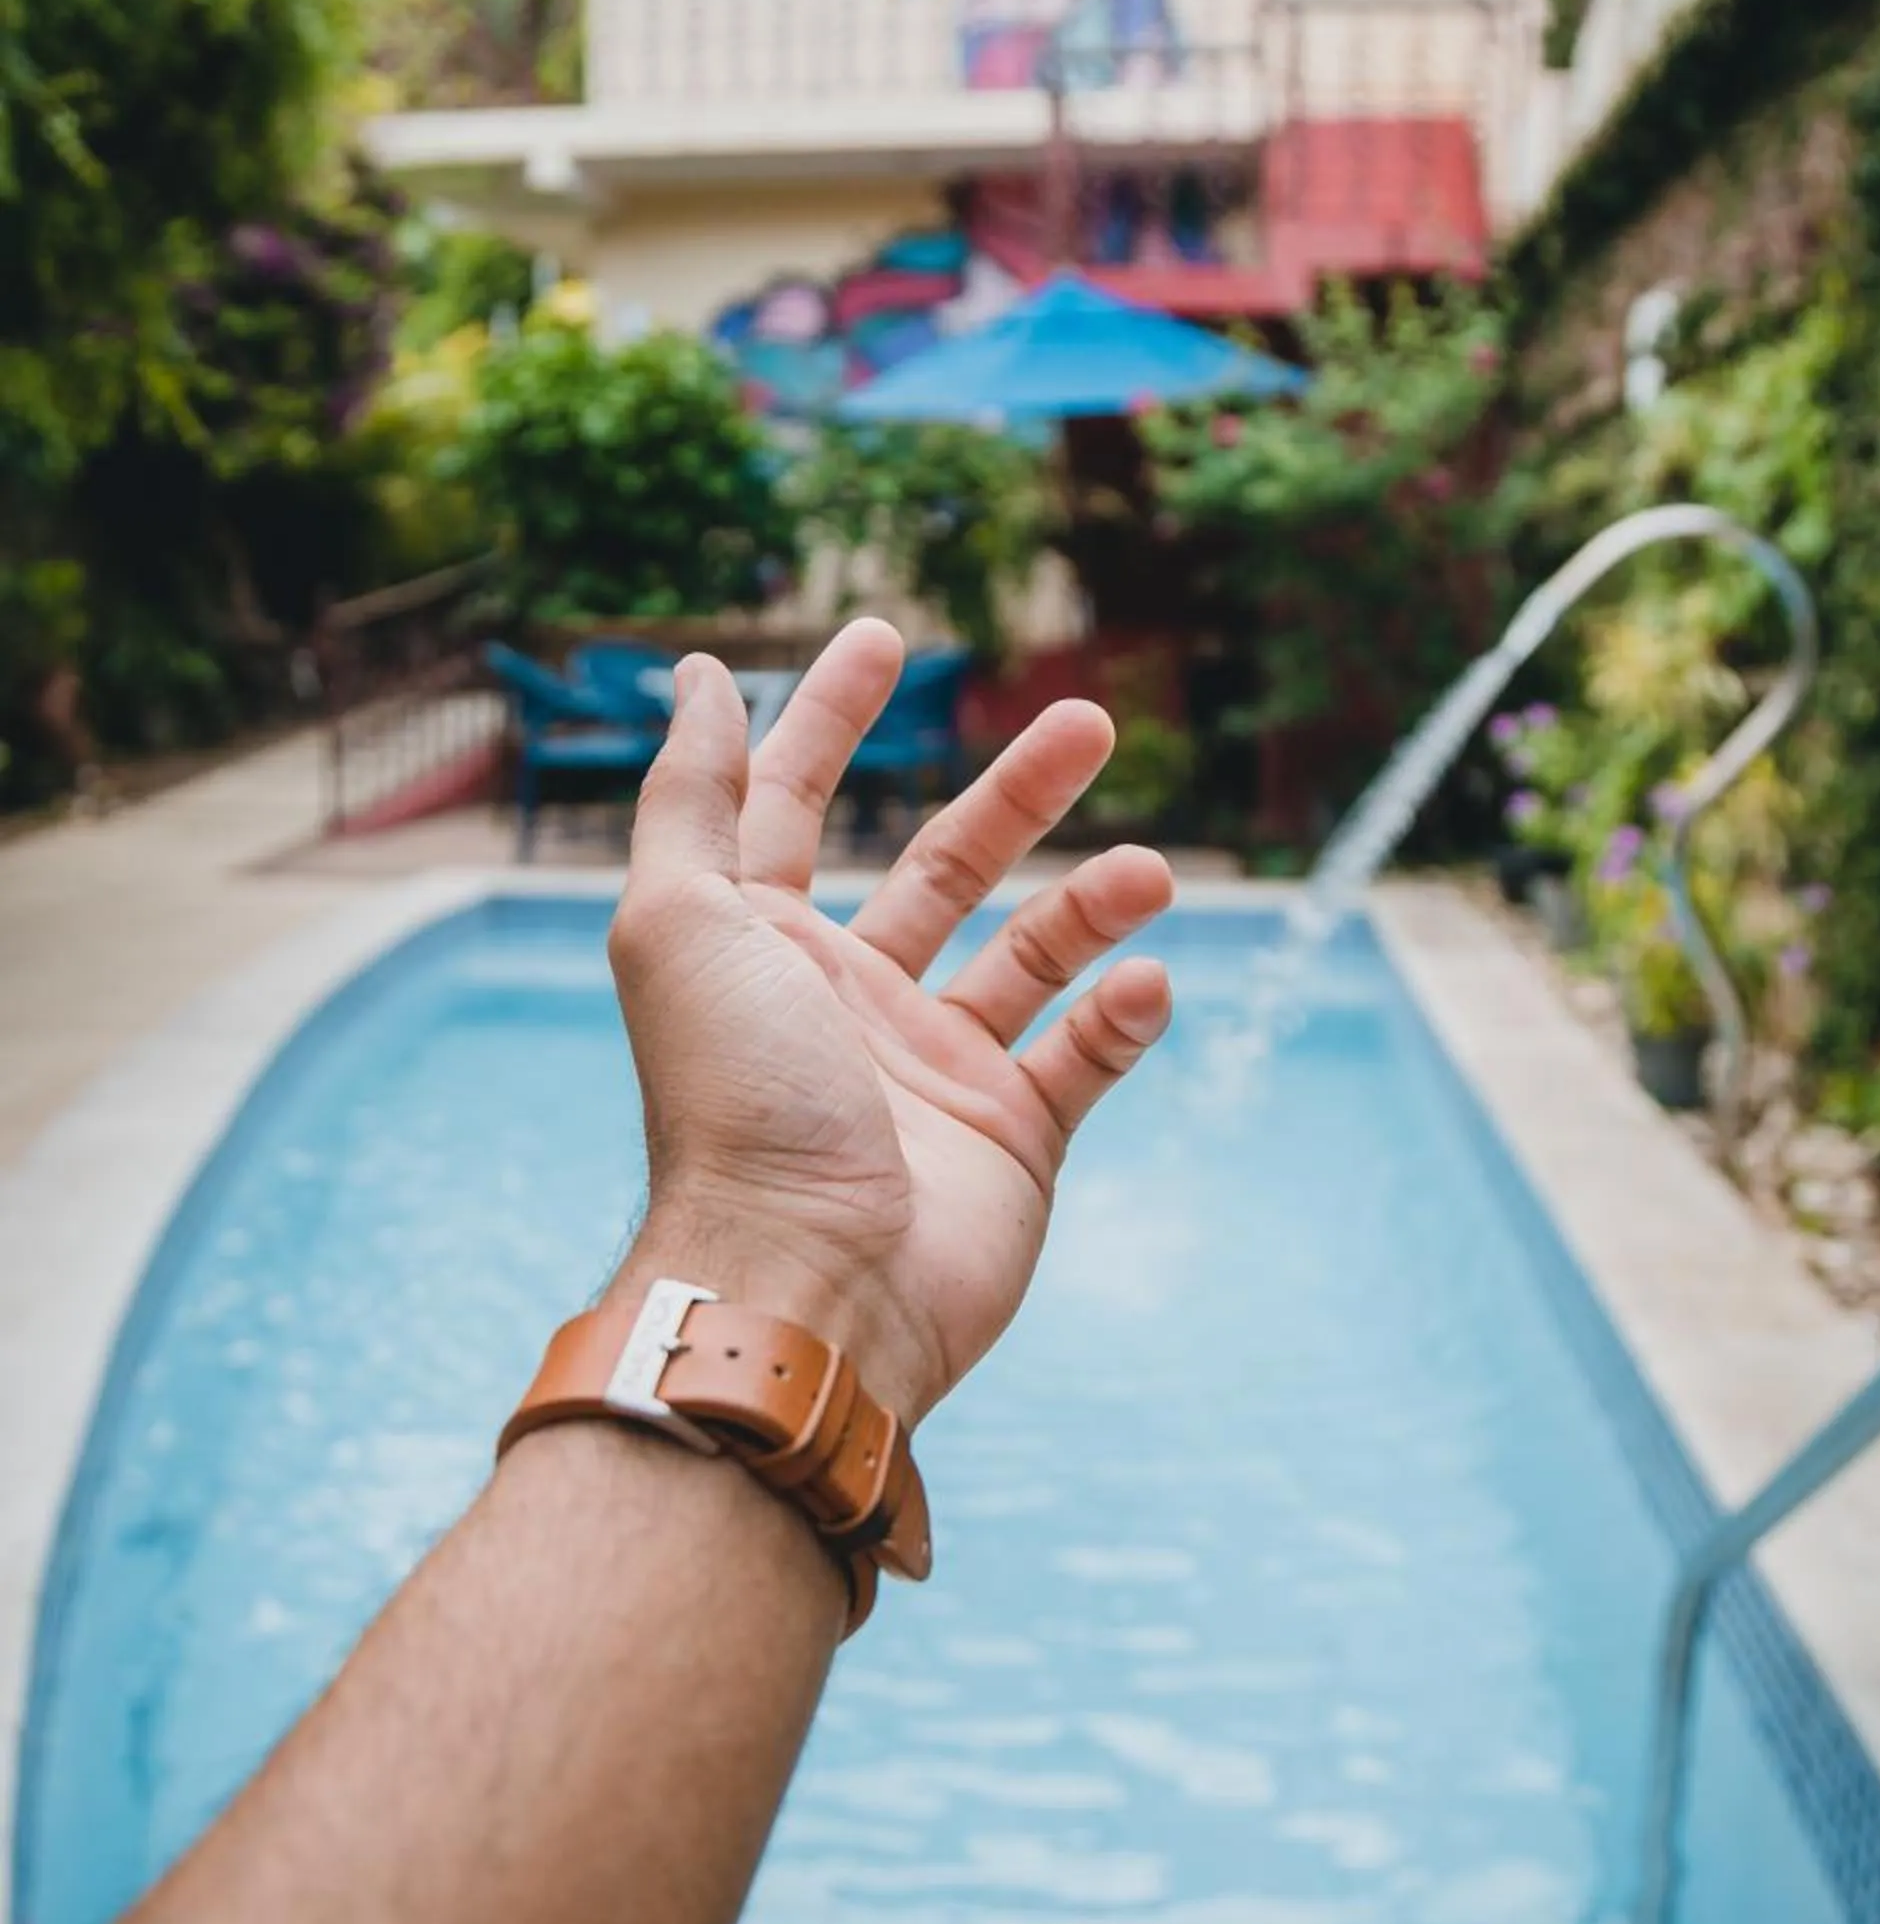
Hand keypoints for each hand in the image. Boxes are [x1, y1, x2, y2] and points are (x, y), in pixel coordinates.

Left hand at [605, 621, 1173, 1425]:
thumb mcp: (680, 921)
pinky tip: (1146, 982)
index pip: (792, 804)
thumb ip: (688, 797)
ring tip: (1155, 868)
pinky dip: (1120, 1017)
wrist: (811, 1285)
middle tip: (1091, 719)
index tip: (884, 638)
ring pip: (1030, 956)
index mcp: (761, 949)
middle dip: (1016, 790)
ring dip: (1094, 901)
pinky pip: (1081, 1060)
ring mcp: (934, 1075)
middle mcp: (847, 1003)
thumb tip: (694, 677)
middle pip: (945, 866)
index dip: (827, 717)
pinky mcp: (1009, 1143)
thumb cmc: (735, 1102)